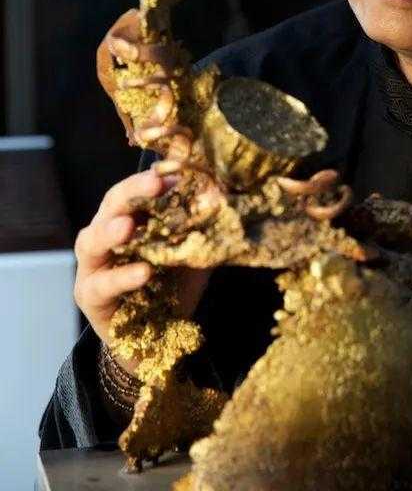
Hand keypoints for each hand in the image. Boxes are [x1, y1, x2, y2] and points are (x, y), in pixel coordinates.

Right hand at [73, 163, 210, 374]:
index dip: (152, 177)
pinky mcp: (89, 297)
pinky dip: (122, 277)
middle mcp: (105, 234)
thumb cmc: (173, 286)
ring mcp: (93, 265)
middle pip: (112, 205)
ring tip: (128, 227)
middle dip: (132, 192)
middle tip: (153, 183)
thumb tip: (222, 195)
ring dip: (110, 231)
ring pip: (92, 240)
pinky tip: (143, 272)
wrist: (159, 340)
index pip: (136, 188)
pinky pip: (102, 284)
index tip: (172, 170)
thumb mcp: (194, 252)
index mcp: (130, 217)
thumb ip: (203, 227)